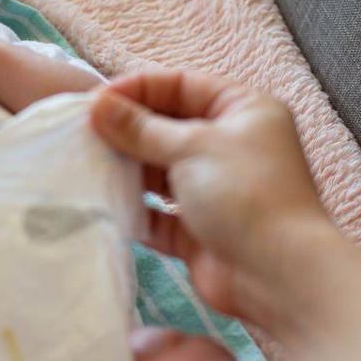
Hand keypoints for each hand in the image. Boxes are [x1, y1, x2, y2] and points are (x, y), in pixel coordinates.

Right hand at [89, 71, 327, 317]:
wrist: (278, 275)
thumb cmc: (245, 194)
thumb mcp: (192, 147)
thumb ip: (141, 128)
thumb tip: (98, 106)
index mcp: (242, 110)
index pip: (181, 85)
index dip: (137, 90)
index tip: (94, 102)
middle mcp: (230, 146)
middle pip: (167, 127)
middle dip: (127, 131)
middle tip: (82, 134)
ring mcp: (214, 190)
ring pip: (160, 170)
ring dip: (127, 169)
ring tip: (87, 166)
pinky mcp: (198, 230)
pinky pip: (158, 213)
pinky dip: (135, 209)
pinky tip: (104, 204)